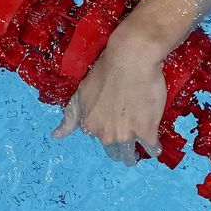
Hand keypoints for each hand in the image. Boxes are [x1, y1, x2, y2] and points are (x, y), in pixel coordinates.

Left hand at [51, 24, 168, 165]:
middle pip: (115, 150)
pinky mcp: (147, 131)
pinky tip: (154, 138)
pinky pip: (152, 147)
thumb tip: (55, 136)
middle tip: (128, 124)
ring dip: (135, 149)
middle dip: (120, 143)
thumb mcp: (82, 92)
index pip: (99, 137)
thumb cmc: (106, 70)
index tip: (115, 120)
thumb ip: (71, 116)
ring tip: (139, 141)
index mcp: (90, 125)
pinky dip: (154, 144)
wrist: (131, 58)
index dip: (108, 129)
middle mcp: (106, 135)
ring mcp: (127, 135)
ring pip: (131, 152)